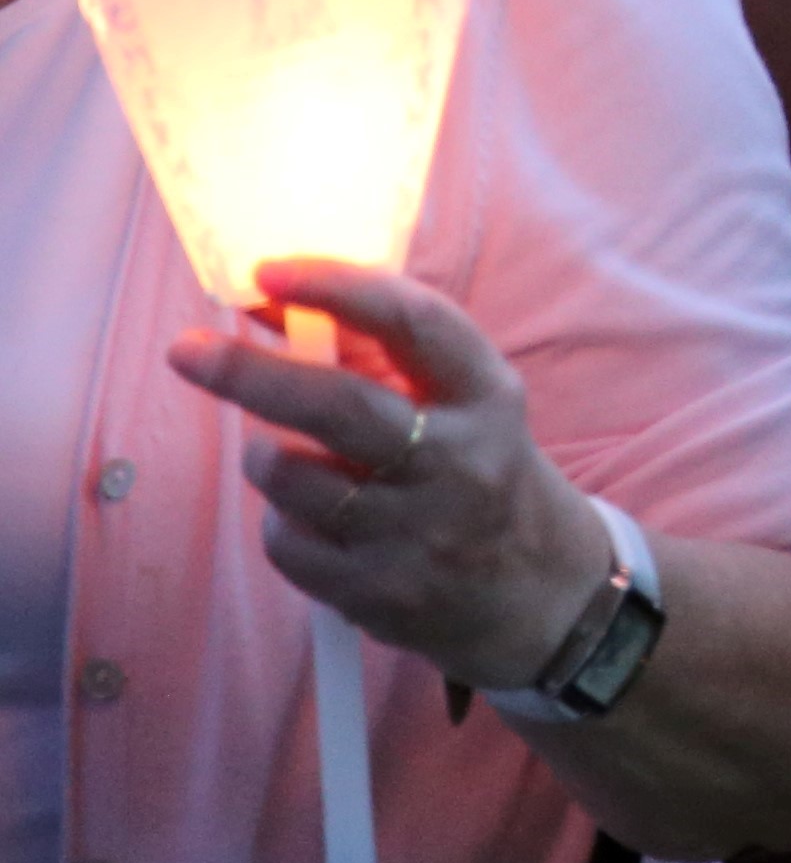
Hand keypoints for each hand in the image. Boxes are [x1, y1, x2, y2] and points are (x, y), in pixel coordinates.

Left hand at [167, 261, 616, 697]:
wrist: (531, 587)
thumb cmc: (471, 466)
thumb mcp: (452, 400)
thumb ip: (369, 351)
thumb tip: (269, 300)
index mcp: (484, 394)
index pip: (413, 322)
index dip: (338, 288)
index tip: (269, 270)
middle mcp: (458, 460)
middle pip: (335, 405)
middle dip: (248, 372)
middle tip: (187, 350)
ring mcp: (417, 532)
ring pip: (289, 475)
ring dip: (266, 456)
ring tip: (291, 457)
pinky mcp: (376, 592)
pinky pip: (283, 540)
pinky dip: (282, 522)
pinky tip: (318, 521)